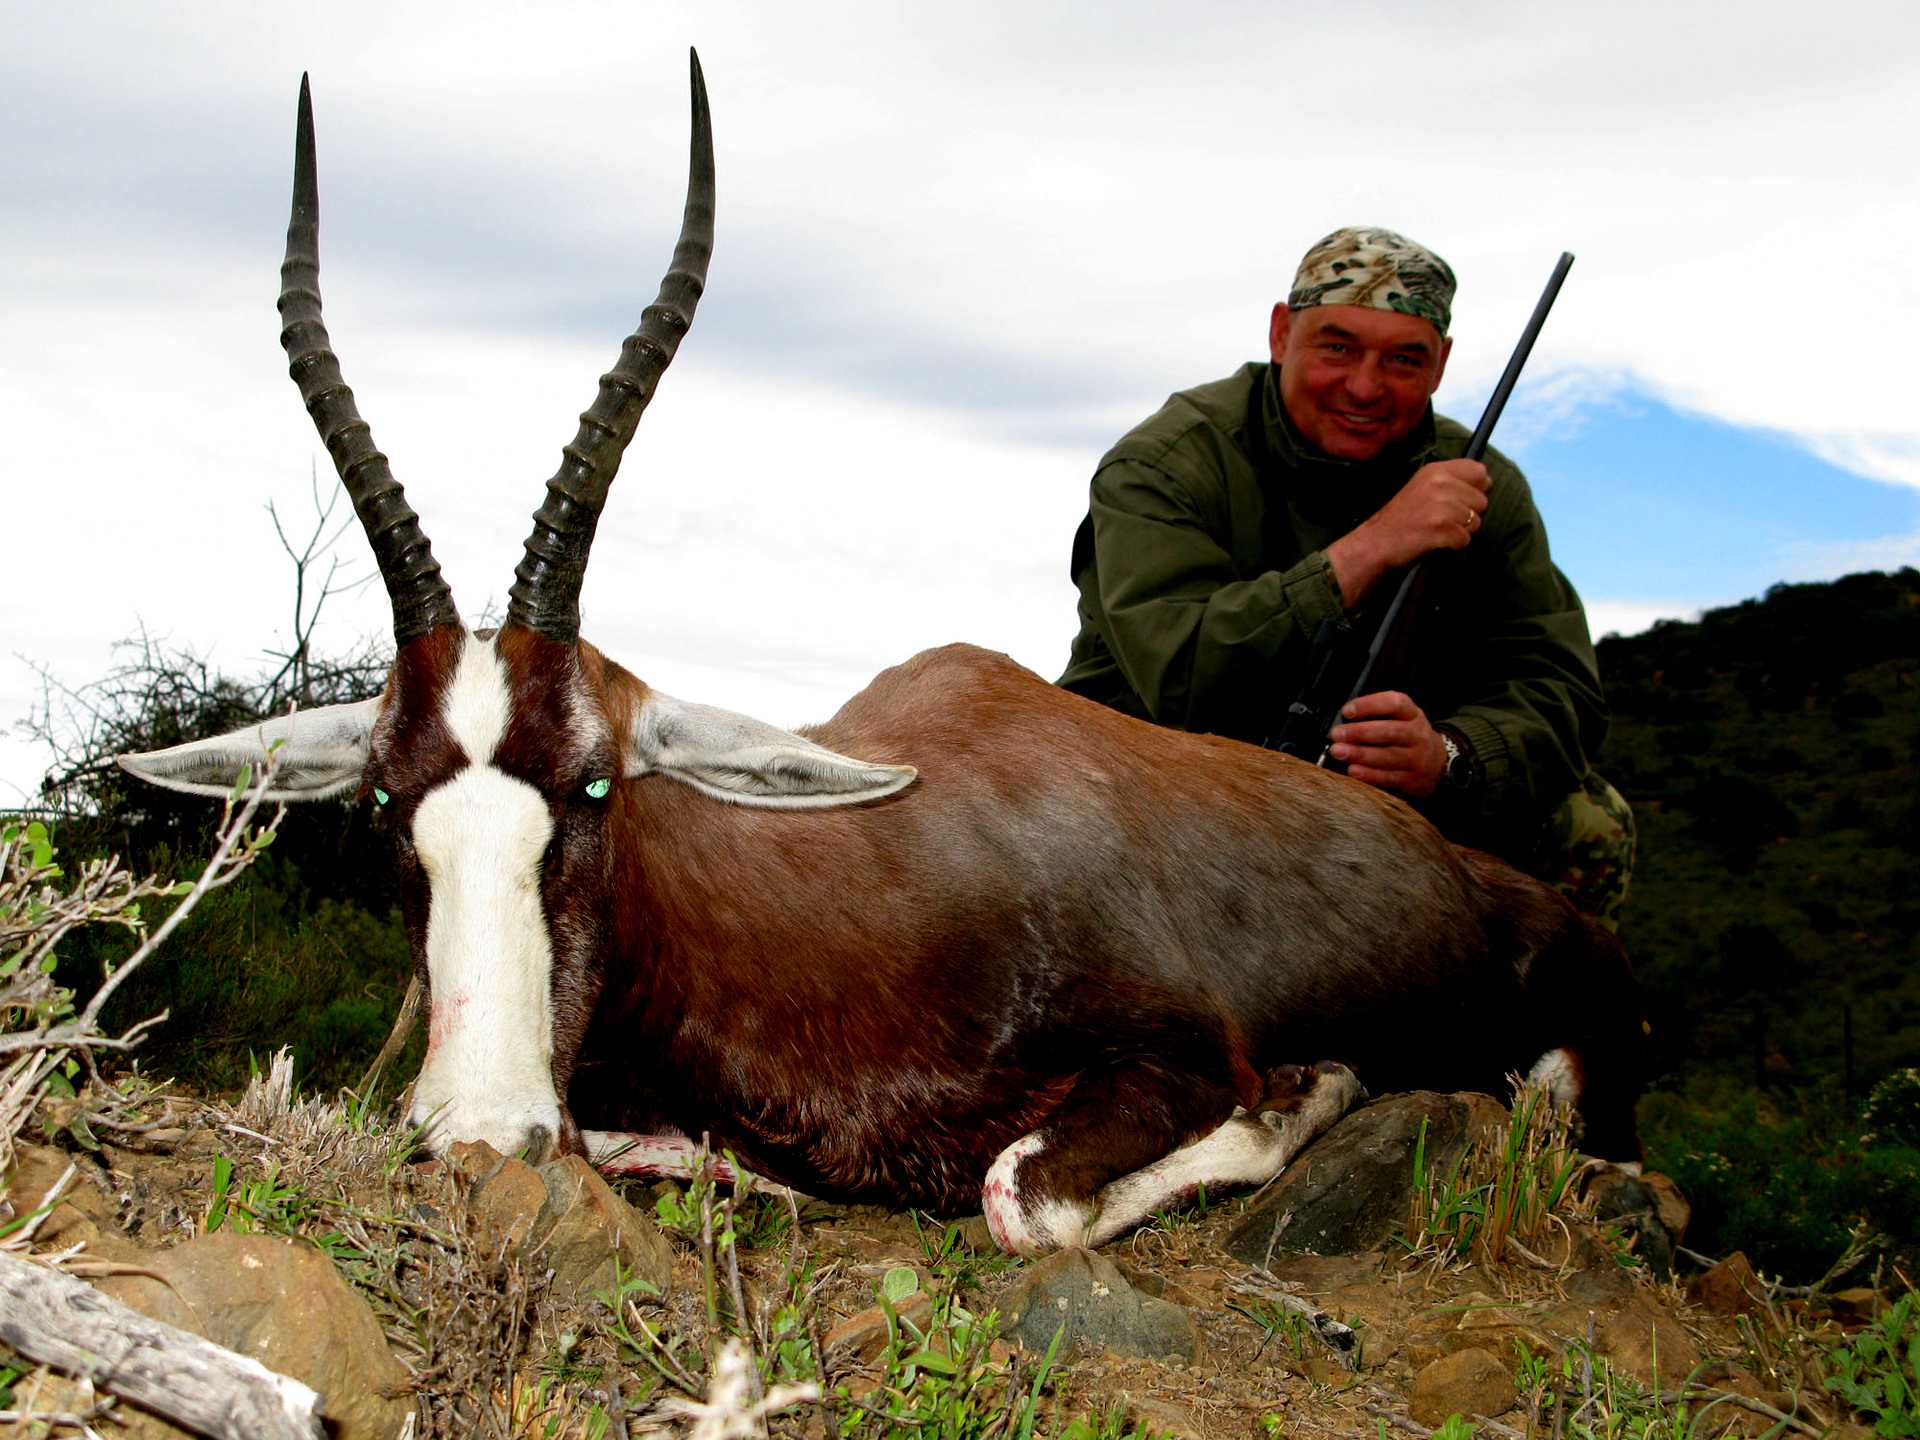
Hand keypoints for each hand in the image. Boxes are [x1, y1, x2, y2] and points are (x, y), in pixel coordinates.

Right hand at [1325, 459, 1489, 606]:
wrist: (1377, 541)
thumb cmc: (1402, 517)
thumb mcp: (1423, 486)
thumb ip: (1451, 480)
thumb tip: (1487, 482)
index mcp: (1436, 470)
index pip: (1479, 471)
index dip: (1477, 488)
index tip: (1462, 499)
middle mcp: (1440, 484)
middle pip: (1481, 500)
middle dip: (1469, 514)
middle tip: (1444, 519)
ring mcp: (1440, 506)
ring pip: (1475, 521)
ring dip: (1461, 531)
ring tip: (1438, 529)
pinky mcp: (1440, 528)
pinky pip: (1465, 539)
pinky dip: (1453, 544)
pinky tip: (1435, 540)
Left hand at [1327, 690, 1446, 798]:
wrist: (1438, 764)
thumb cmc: (1409, 737)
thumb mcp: (1403, 719)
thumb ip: (1378, 717)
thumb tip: (1344, 722)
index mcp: (1412, 714)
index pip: (1395, 703)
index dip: (1370, 705)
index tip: (1347, 711)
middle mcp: (1417, 734)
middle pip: (1389, 731)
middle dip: (1360, 732)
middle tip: (1337, 734)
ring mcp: (1417, 758)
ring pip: (1388, 756)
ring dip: (1360, 754)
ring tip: (1339, 752)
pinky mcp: (1412, 779)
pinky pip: (1389, 777)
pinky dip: (1369, 774)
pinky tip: (1353, 770)